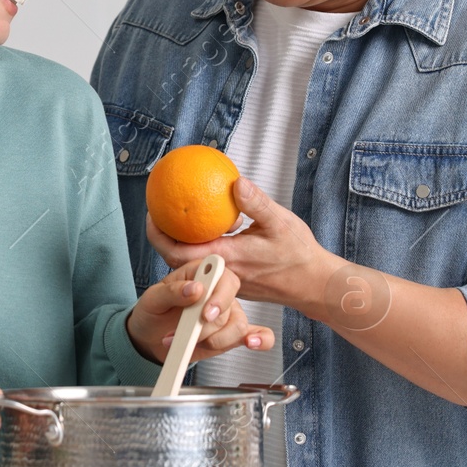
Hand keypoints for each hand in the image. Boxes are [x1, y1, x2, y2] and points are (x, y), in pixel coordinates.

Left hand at [125, 256, 275, 364]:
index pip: (223, 275)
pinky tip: (251, 344)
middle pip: (231, 305)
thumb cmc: (153, 312)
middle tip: (190, 333)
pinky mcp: (231, 334)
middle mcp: (218, 292)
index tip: (205, 313)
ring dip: (215, 340)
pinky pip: (259, 335)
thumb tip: (195, 288)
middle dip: (210, 325)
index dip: (219, 295)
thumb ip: (173, 291)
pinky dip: (260, 339)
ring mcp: (228, 313)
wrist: (149, 338)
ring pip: (238, 325)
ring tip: (191, 344)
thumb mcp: (153, 298)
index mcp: (201, 273)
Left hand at [146, 177, 342, 312]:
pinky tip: (205, 232)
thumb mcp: (279, 222)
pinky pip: (208, 267)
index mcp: (226, 258)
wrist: (314, 285)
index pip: (178, 252)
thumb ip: (256, 203)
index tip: (153, 214)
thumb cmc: (299, 255)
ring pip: (192, 266)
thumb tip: (235, 181)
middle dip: (163, 238)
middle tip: (159, 213)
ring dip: (180, 245)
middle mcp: (221, 272)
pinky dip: (199, 251)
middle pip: (177, 261)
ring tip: (177, 221)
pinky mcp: (234, 283)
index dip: (158, 235)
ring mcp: (227, 280)